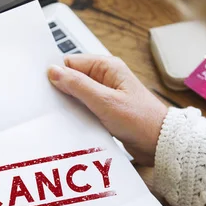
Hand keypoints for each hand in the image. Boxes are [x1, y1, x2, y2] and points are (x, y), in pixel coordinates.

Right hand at [48, 54, 167, 165]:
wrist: (159, 143)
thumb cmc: (140, 120)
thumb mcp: (105, 101)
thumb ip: (78, 85)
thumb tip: (54, 71)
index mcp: (107, 67)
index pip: (71, 63)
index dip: (58, 74)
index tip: (46, 88)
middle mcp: (106, 78)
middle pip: (73, 79)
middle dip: (63, 92)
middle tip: (54, 106)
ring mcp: (106, 95)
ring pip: (78, 96)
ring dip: (71, 106)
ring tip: (65, 116)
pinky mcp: (106, 110)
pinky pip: (85, 108)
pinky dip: (79, 115)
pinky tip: (74, 124)